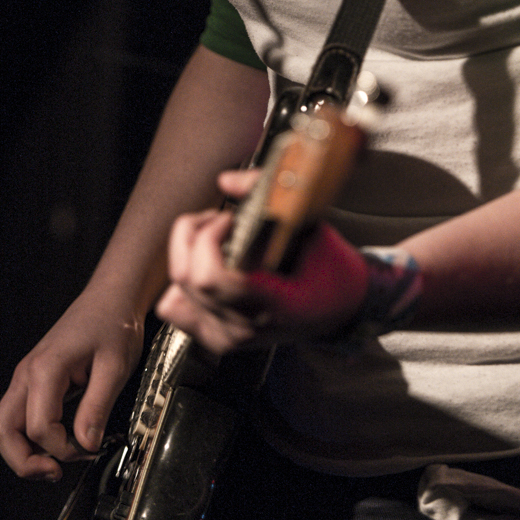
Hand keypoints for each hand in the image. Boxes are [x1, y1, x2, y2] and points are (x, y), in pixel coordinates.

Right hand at [0, 290, 144, 478]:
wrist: (111, 299)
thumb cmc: (113, 324)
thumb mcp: (115, 367)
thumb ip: (97, 408)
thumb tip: (86, 445)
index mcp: (45, 369)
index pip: (38, 428)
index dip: (63, 449)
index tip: (89, 448)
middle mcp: (27, 374)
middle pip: (2, 433)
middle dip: (24, 462)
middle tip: (55, 472)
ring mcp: (26, 378)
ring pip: (3, 428)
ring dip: (22, 451)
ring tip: (54, 461)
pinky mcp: (32, 381)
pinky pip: (16, 417)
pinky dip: (28, 437)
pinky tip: (56, 440)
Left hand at [155, 171, 369, 355]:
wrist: (344, 309)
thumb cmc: (333, 273)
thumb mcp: (312, 227)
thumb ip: (268, 196)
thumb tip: (228, 179)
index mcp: (271, 304)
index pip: (210, 278)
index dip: (209, 238)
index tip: (229, 219)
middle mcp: (245, 327)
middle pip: (187, 279)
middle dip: (194, 236)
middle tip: (219, 221)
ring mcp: (229, 339)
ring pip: (174, 295)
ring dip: (187, 257)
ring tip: (213, 242)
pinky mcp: (218, 339)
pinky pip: (177, 309)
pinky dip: (184, 282)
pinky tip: (208, 266)